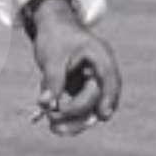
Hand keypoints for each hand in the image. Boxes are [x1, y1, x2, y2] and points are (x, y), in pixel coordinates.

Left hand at [24, 0, 121, 135]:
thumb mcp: (52, 58)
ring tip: (54, 129)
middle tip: (54, 122)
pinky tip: (51, 124)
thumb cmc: (55, 37)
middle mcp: (101, 72)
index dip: (109, 98)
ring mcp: (93, 82)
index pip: (110, 80)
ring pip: (90, 108)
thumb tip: (46, 105)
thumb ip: (52, 81)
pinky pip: (79, 107)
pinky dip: (67, 115)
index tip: (103, 116)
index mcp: (101, 57)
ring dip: (74, 120)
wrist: (51, 27)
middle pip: (98, 98)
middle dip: (78, 113)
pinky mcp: (82, 89)